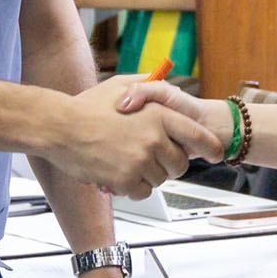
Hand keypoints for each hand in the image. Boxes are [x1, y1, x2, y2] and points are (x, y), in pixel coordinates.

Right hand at [50, 75, 220, 196]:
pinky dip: (133, 187)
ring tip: (126, 161)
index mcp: (159, 114)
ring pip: (160, 179)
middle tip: (151, 159)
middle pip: (180, 164)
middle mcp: (154, 138)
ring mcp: (141, 161)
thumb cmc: (87, 107)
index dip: (211, 147)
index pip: (197, 135)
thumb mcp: (122, 85)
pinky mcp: (126, 179)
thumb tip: (170, 86)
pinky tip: (118, 173)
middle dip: (170, 164)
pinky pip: (142, 191)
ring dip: (148, 175)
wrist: (59, 128)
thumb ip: (150, 85)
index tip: (217, 154)